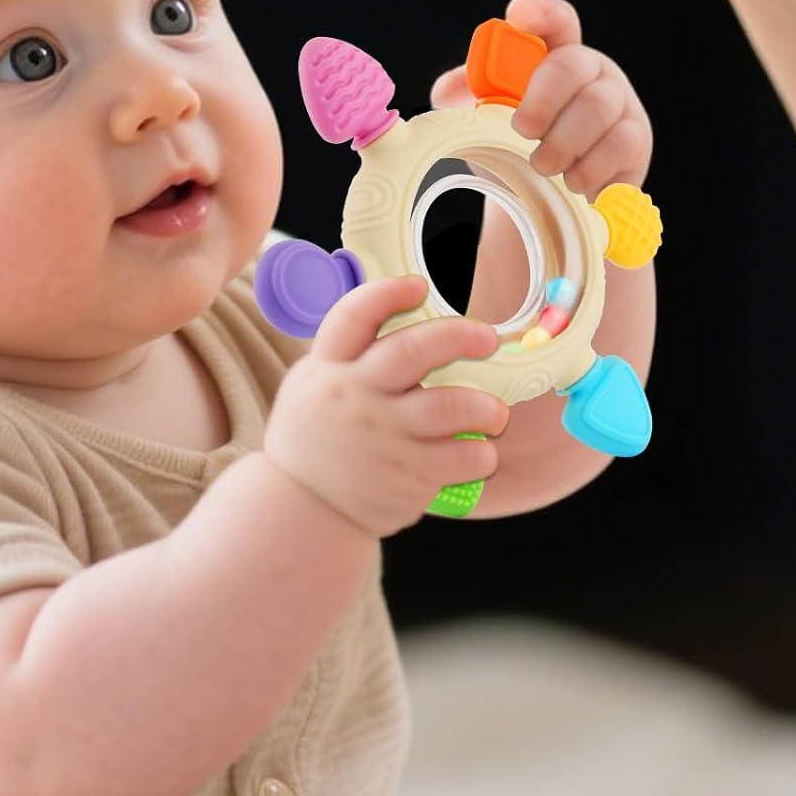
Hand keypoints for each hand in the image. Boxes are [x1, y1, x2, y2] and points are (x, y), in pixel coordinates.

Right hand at [264, 275, 508, 537]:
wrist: (300, 509)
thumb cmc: (316, 434)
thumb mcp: (313, 382)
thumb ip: (349, 352)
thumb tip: (404, 312)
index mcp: (329, 367)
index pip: (354, 316)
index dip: (388, 294)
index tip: (418, 287)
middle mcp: (355, 396)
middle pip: (412, 351)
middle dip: (458, 336)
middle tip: (488, 338)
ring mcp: (382, 438)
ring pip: (448, 407)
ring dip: (483, 406)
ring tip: (494, 412)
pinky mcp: (405, 477)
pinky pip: (459, 458)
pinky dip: (479, 453)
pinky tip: (481, 452)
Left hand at [432, 0, 651, 196]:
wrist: (551, 196)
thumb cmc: (516, 142)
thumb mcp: (484, 117)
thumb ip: (463, 97)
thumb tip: (449, 90)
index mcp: (552, 53)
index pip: (554, 19)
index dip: (540, 12)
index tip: (518, 16)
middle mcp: (589, 69)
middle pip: (572, 65)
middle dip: (542, 99)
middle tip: (522, 130)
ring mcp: (617, 100)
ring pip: (597, 107)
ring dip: (563, 141)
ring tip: (543, 166)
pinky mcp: (635, 137)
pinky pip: (619, 144)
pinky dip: (590, 167)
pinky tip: (573, 182)